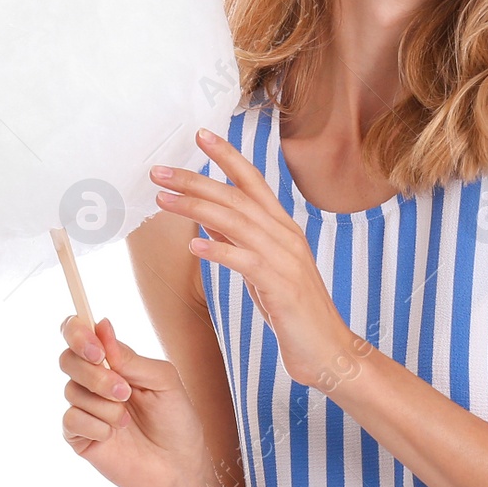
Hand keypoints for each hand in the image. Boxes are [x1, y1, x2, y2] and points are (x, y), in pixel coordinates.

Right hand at [58, 314, 210, 486]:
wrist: (179, 467)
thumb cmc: (175, 420)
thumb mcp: (163, 380)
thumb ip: (131, 357)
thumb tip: (102, 326)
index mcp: (113, 361)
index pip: (78, 333)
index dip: (77, 332)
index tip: (96, 349)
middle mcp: (93, 381)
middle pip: (68, 359)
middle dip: (95, 374)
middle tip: (124, 391)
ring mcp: (85, 408)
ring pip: (71, 391)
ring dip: (104, 404)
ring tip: (128, 420)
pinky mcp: (79, 436)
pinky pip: (70, 420)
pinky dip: (95, 425)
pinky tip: (113, 434)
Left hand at [150, 129, 364, 390]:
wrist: (329, 350)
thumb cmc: (293, 310)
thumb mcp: (264, 269)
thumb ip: (240, 241)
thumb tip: (208, 220)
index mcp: (283, 227)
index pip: (253, 181)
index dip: (227, 156)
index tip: (200, 136)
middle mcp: (286, 236)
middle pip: (236, 197)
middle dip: (195, 180)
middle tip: (159, 171)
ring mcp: (285, 259)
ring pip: (236, 223)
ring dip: (196, 208)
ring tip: (164, 200)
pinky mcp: (281, 286)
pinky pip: (246, 262)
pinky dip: (219, 251)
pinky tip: (194, 247)